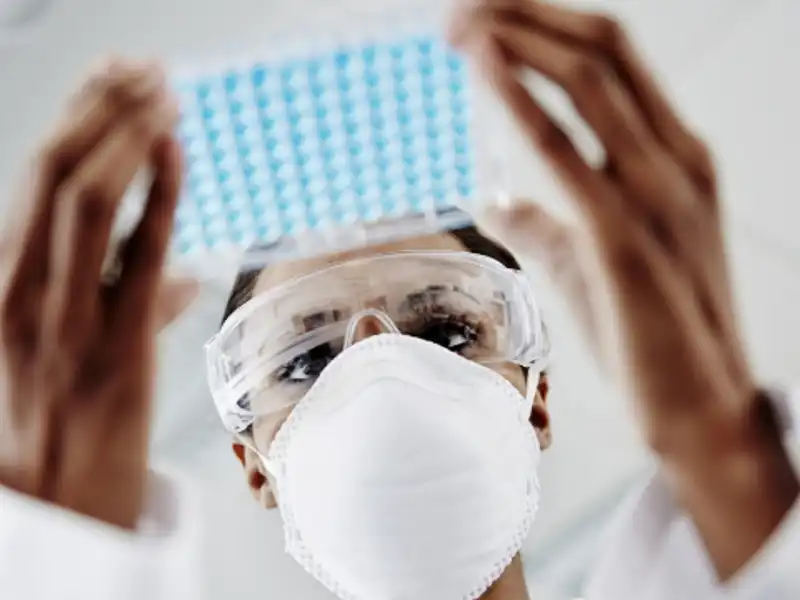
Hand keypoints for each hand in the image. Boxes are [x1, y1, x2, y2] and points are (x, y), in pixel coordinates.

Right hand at [0, 59, 182, 529]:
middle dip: (98, 109)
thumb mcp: (61, 352)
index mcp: (0, 285)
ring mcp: (66, 322)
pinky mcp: (118, 349)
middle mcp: (22, 294)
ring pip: (87, 200)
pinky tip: (177, 148)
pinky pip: (140, 255)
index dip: (75, 119)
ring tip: (163, 90)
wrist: (58, 510)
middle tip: (140, 66)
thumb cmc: (60, 424)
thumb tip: (180, 275)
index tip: (109, 79)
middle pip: (54, 174)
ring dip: (127, 134)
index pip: (34, 180)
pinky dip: (158, 193)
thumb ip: (114, 303)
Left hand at [454, 0, 798, 578]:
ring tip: (457, 23)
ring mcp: (657, 193)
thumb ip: (541, 221)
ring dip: (516, 39)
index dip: (547, 25)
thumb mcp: (588, 259)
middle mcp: (675, 158)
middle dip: (525, 14)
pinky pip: (567, 151)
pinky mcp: (624, 237)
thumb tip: (493, 198)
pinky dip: (522, 100)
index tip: (487, 18)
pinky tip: (483, 66)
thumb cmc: (645, 329)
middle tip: (456, 8)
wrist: (695, 402)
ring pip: (589, 80)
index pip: (613, 58)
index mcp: (675, 155)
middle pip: (601, 48)